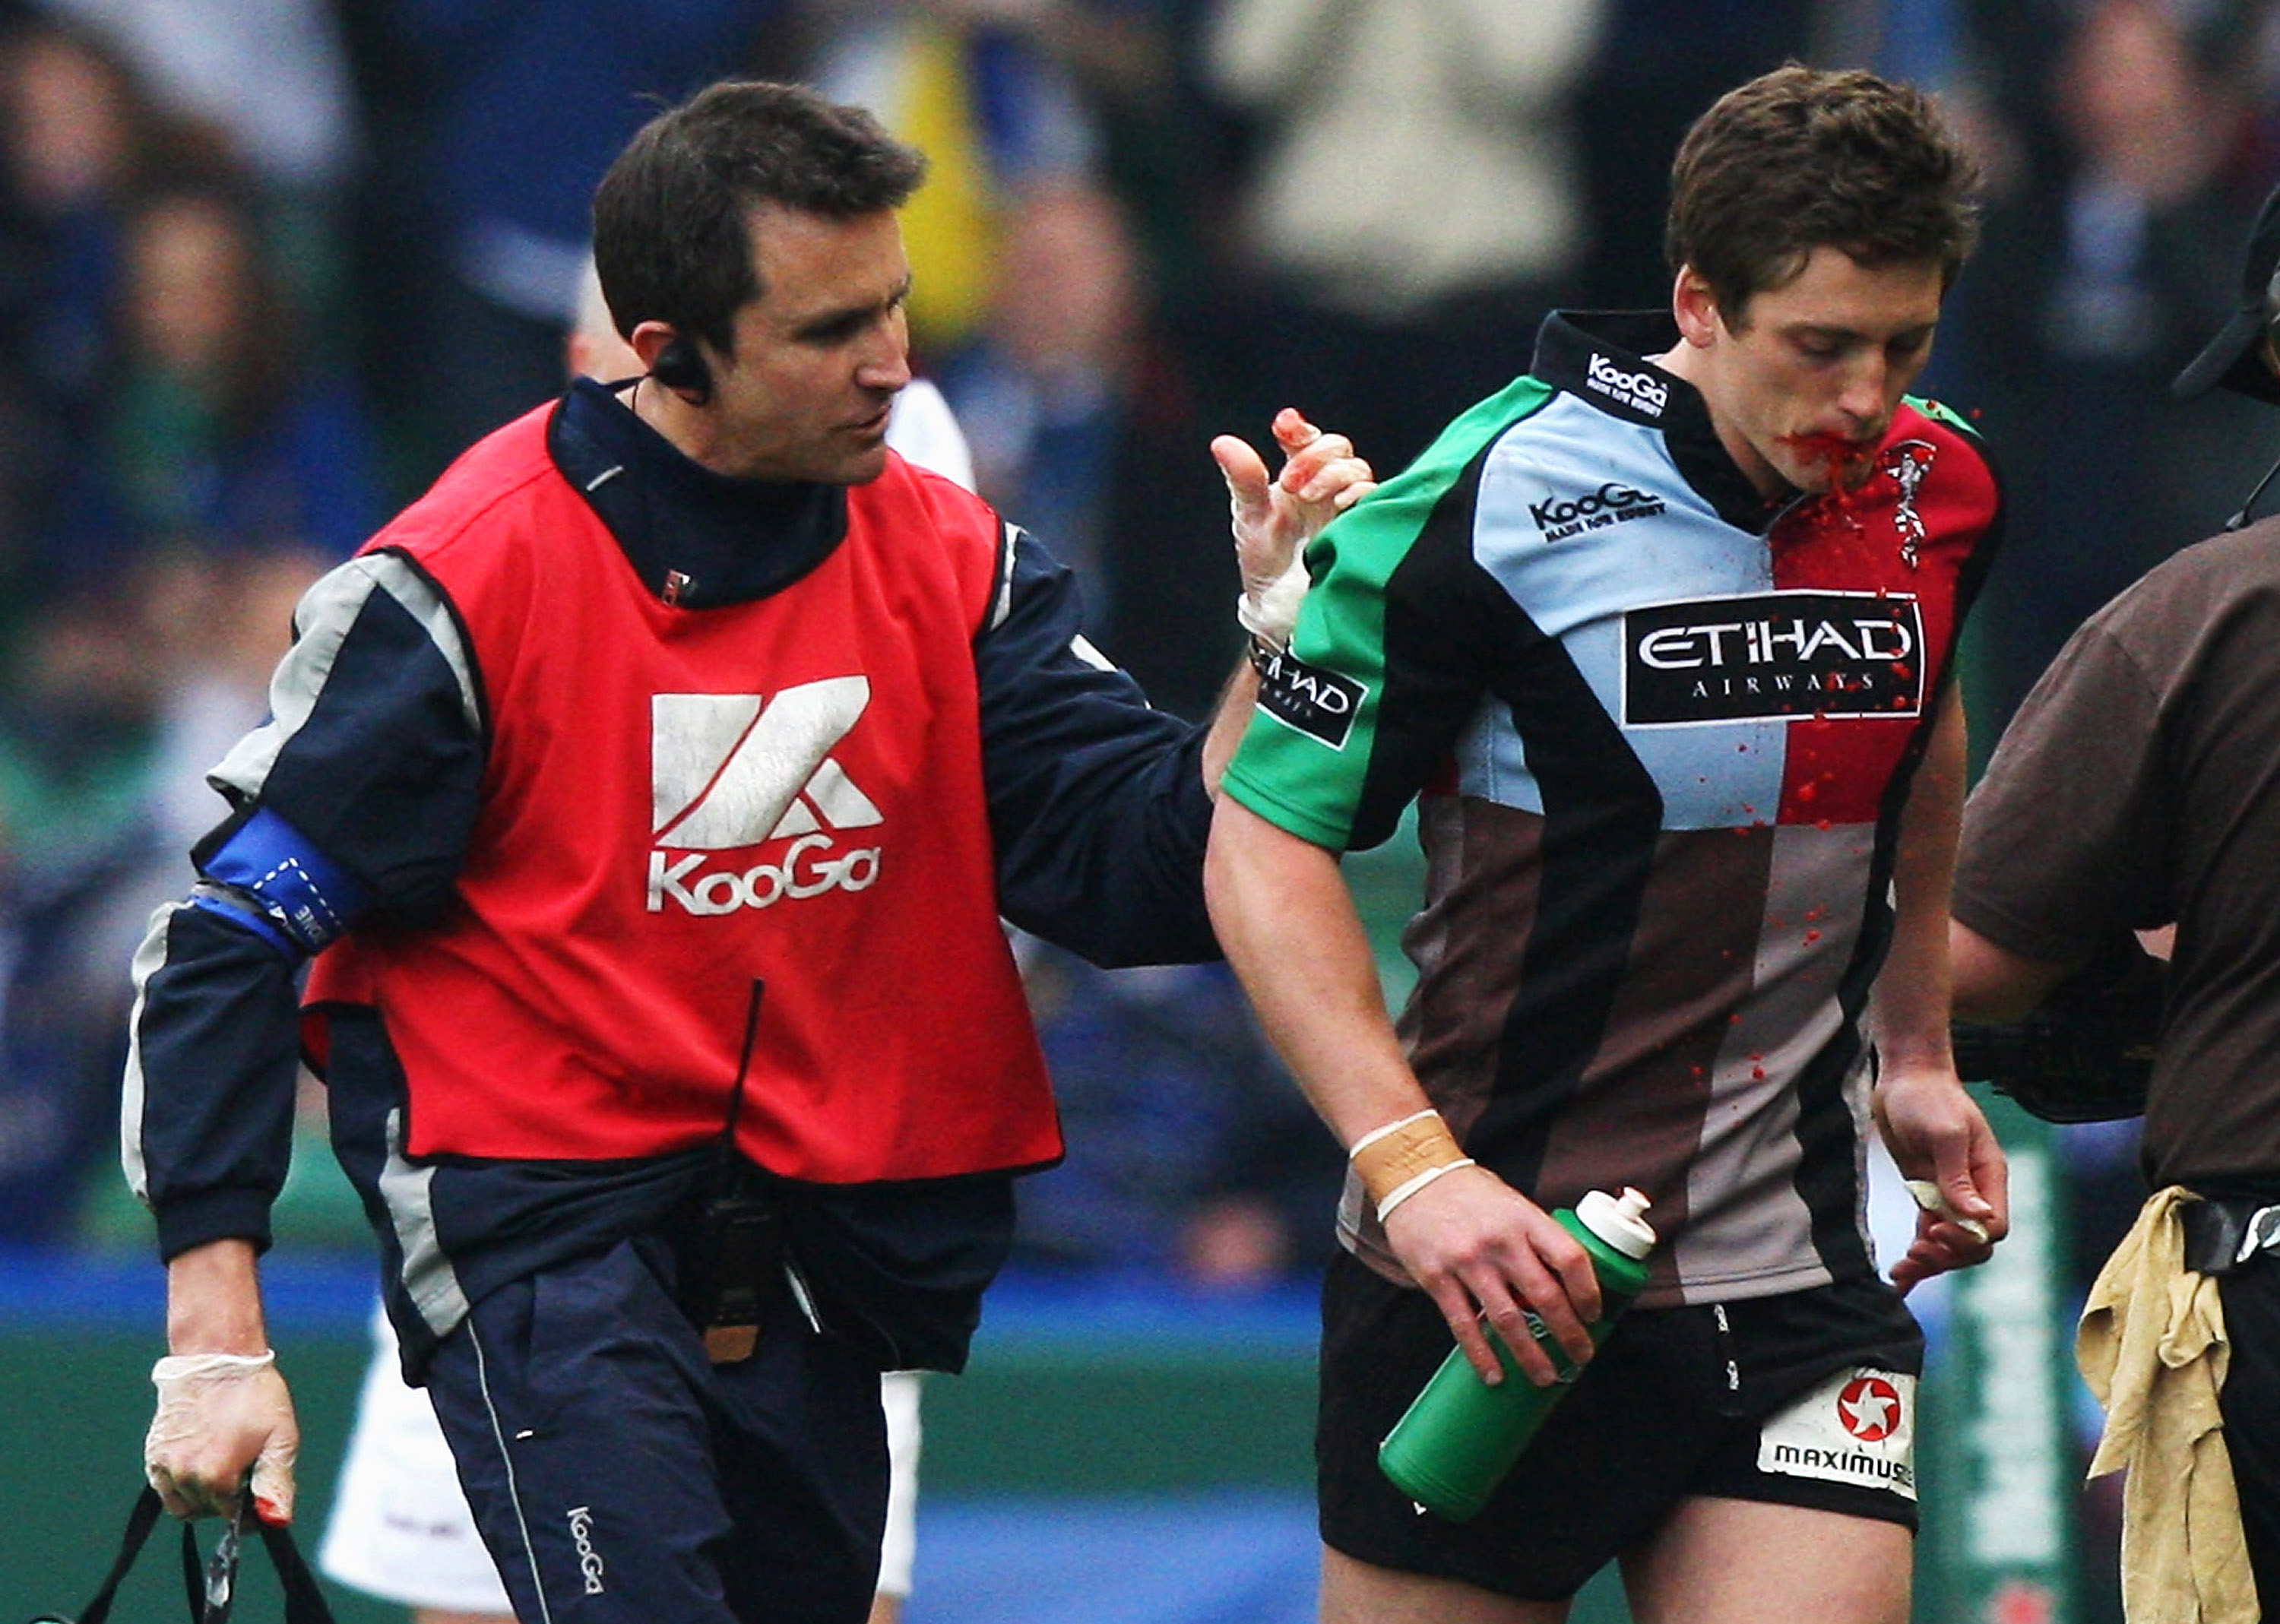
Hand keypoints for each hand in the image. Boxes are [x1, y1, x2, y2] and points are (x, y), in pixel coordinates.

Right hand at [145, 1351, 298, 1522]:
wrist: (219, 1359)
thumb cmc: (256, 1397)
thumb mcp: (280, 1439)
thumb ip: (276, 1485)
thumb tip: (277, 1523)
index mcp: (217, 1477)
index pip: (234, 1517)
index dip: (250, 1510)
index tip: (258, 1495)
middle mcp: (185, 1476)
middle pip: (208, 1511)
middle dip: (228, 1501)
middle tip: (244, 1471)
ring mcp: (164, 1466)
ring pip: (183, 1505)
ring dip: (203, 1497)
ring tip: (223, 1465)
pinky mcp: (153, 1454)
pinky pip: (165, 1489)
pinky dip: (181, 1485)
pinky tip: (201, 1460)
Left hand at [1211, 408, 1374, 646]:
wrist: (1283, 610)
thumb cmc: (1266, 562)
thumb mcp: (1249, 518)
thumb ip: (1243, 479)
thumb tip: (1222, 443)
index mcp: (1296, 477)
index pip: (1305, 439)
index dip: (1298, 428)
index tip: (1284, 426)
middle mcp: (1324, 487)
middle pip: (1337, 448)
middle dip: (1315, 455)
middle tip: (1291, 482)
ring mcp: (1345, 506)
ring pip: (1357, 468)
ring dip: (1332, 474)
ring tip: (1306, 496)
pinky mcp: (1362, 526)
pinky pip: (1374, 497)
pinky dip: (1357, 494)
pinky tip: (1339, 505)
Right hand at [1380, 1165, 1601, 1385]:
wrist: (1413, 1175)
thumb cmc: (1469, 1193)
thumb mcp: (1512, 1204)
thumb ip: (1535, 1238)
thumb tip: (1566, 1282)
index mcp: (1526, 1219)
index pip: (1570, 1259)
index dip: (1589, 1292)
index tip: (1594, 1315)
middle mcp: (1501, 1241)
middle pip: (1545, 1297)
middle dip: (1569, 1334)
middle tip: (1581, 1357)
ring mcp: (1468, 1260)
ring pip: (1507, 1319)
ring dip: (1530, 1355)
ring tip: (1545, 1377)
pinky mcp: (1437, 1277)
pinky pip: (1464, 1325)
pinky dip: (1482, 1355)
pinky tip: (1494, 1375)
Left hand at [1874, 1065, 2007, 1294]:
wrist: (1905, 1079)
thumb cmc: (1930, 1098)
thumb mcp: (1945, 1135)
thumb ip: (1958, 1178)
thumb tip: (1979, 1218)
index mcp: (1990, 1178)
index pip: (1993, 1228)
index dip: (1968, 1239)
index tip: (1936, 1231)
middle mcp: (1974, 1191)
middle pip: (1972, 1244)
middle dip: (1947, 1255)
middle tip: (1916, 1253)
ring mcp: (1949, 1195)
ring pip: (1949, 1244)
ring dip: (1929, 1263)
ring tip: (1901, 1271)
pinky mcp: (1925, 1193)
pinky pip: (1927, 1233)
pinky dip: (1916, 1255)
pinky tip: (1899, 1277)